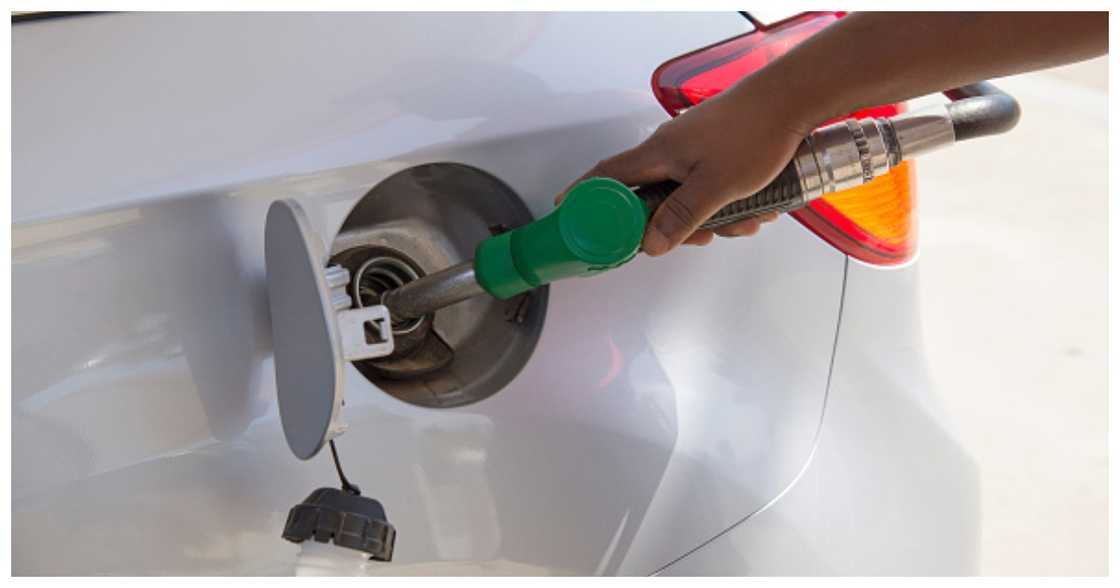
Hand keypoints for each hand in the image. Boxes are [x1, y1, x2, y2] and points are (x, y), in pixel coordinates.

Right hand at [556, 73, 816, 255]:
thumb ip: (682, 217)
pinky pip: (712, 189)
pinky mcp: (717, 152)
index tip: (567, 214)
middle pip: (654, 199)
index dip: (584, 196)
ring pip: (690, 198)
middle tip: (703, 238)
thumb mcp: (716, 186)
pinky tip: (758, 208)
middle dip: (679, 226)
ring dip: (717, 218)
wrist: (793, 100)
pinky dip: (732, 203)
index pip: (608, 176)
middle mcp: (671, 151)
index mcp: (659, 154)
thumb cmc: (754, 133)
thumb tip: (650, 245)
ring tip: (748, 220)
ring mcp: (695, 151)